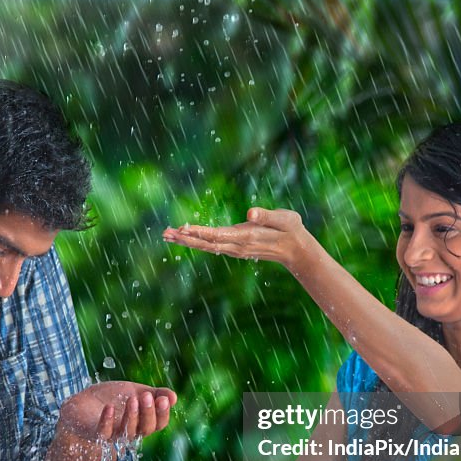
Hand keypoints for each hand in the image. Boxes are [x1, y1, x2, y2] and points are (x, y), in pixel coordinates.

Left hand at [57, 381, 176, 445]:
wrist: (83, 402)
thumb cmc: (112, 398)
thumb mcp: (136, 392)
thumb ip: (155, 394)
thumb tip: (174, 397)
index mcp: (142, 422)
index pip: (158, 423)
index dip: (163, 413)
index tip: (164, 398)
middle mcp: (130, 431)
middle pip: (146, 429)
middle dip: (149, 413)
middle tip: (148, 396)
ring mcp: (113, 434)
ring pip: (128, 432)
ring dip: (132, 416)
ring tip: (132, 399)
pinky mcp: (95, 434)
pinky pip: (103, 433)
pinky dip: (106, 420)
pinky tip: (109, 407)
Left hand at [162, 207, 315, 271]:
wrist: (296, 249)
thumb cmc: (290, 229)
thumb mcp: (284, 218)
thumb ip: (267, 215)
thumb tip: (251, 211)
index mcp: (246, 237)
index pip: (217, 235)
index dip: (199, 232)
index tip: (182, 228)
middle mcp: (237, 246)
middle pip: (206, 244)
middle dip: (185, 238)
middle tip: (164, 233)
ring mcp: (235, 249)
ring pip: (206, 246)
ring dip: (186, 241)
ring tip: (167, 235)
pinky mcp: (234, 248)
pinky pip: (211, 246)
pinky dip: (196, 242)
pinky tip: (185, 238)